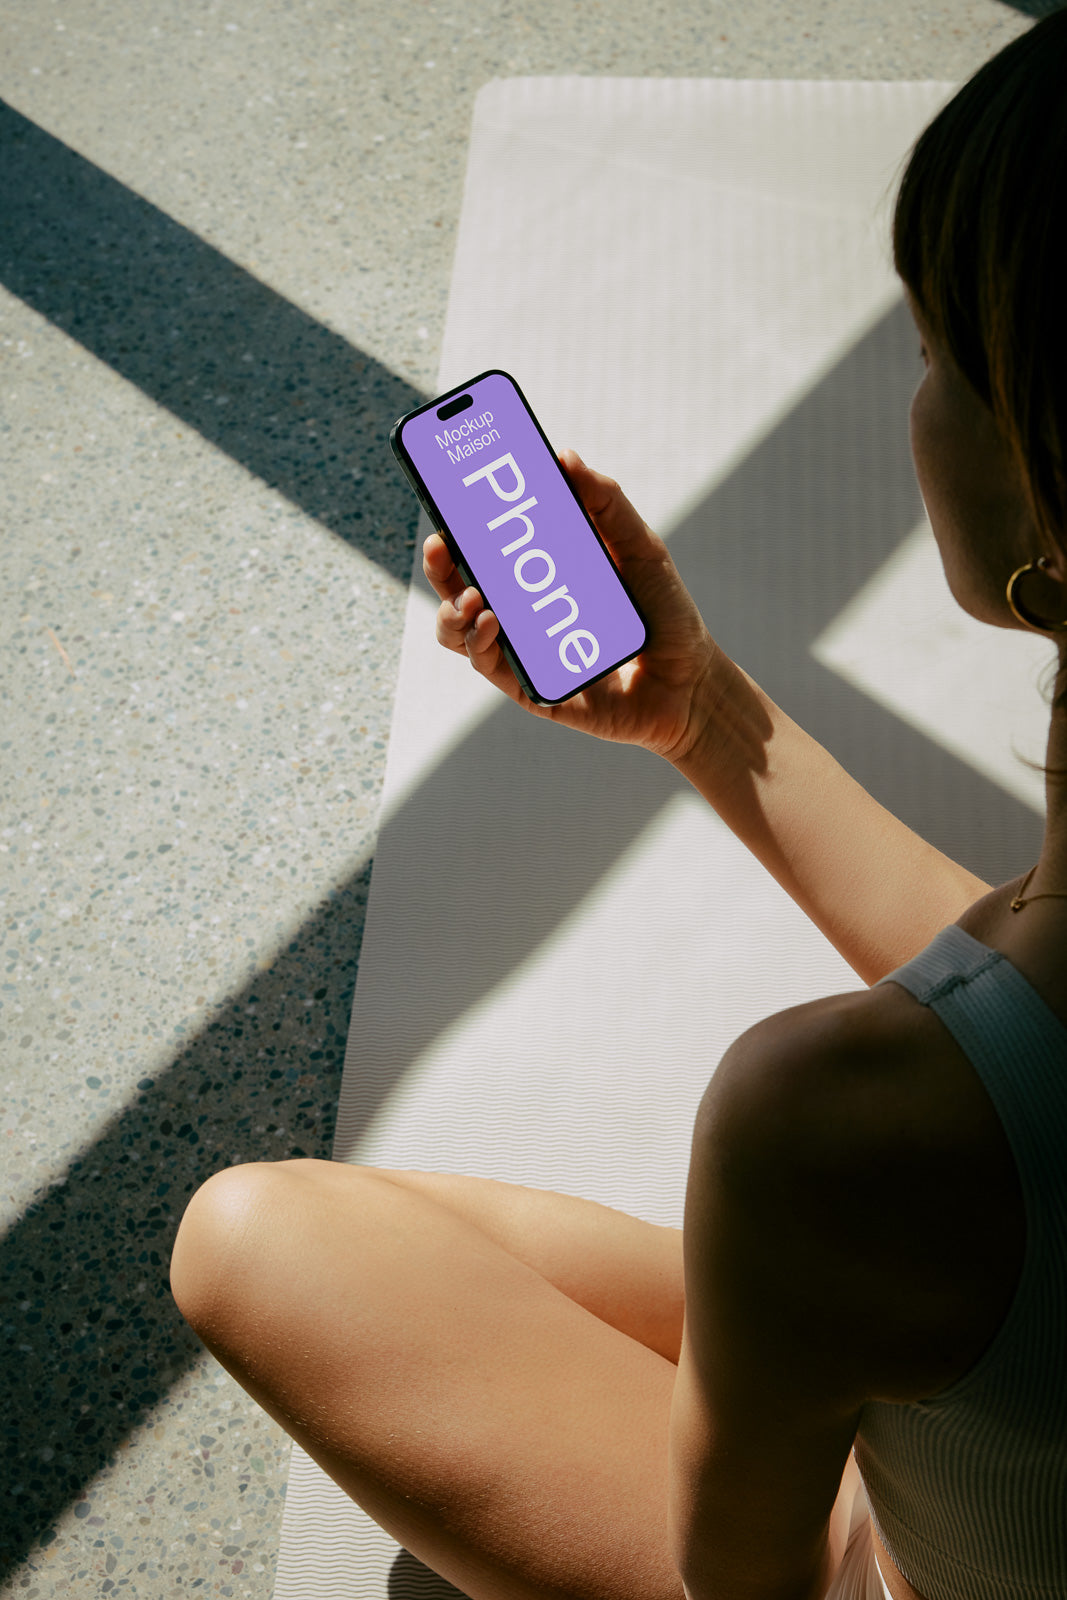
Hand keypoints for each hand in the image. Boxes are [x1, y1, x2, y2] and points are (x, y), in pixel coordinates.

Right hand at [423, 450, 718, 759]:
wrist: (690, 681)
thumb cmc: (664, 613)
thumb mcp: (639, 548)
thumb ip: (606, 503)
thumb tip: (564, 456)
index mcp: (539, 573)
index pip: (487, 545)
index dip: (459, 521)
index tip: (446, 492)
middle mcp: (522, 611)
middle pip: (459, 585)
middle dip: (440, 565)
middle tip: (441, 542)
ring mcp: (522, 650)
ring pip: (459, 629)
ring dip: (451, 607)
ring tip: (471, 595)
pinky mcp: (530, 688)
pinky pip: (488, 665)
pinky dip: (479, 641)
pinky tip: (490, 621)